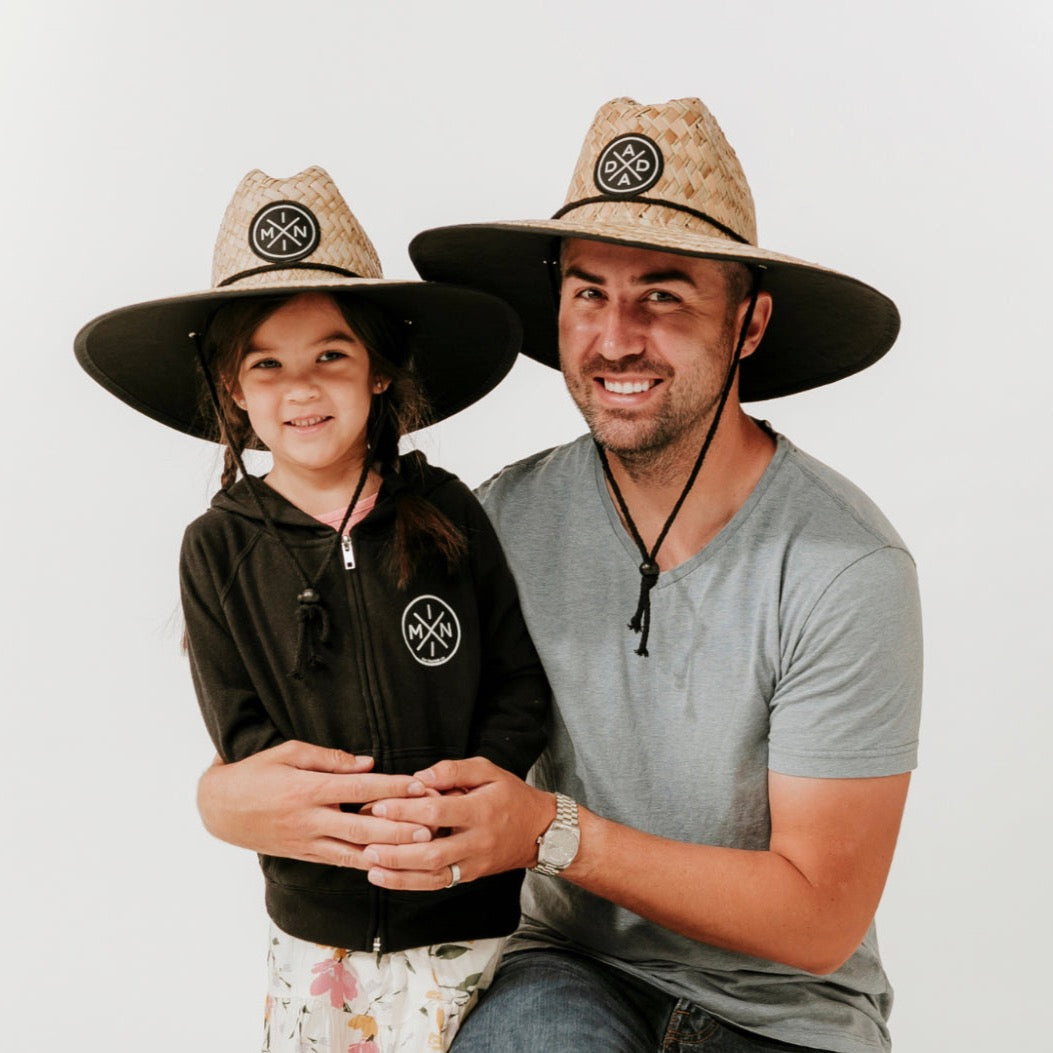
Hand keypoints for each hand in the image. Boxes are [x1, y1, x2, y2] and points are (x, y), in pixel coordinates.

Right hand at [196, 740, 433, 867]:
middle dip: (399, 828)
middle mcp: (310, 819)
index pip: (360, 788)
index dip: (392, 787)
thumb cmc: (255, 772)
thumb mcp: (289, 753)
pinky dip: (365, 863)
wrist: (218, 808)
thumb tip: (368, 764)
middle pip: (363, 827)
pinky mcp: (303, 855)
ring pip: (354, 852)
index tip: (419, 785)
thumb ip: (330, 759)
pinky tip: (388, 863)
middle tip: (431, 827)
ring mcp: (306, 842)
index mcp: (308, 789)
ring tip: (418, 850)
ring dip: (388, 852)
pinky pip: (339, 861)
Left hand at [362, 757, 555, 890]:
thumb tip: (418, 776)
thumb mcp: (488, 770)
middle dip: (396, 848)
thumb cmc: (511, 795)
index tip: (379, 806)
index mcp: (481, 809)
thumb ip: (453, 770)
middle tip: (367, 840)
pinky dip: (408, 883)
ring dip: (398, 872)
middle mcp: (478, 840)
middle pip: (432, 850)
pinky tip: (385, 877)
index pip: (439, 811)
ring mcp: (474, 863)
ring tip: (369, 864)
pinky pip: (437, 883)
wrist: (540, 831)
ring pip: (432, 874)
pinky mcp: (470, 876)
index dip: (407, 810)